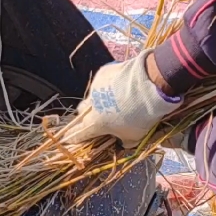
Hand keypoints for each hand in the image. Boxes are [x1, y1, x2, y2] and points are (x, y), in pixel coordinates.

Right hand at [65, 50, 181, 147]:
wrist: (147, 86)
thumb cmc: (140, 116)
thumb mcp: (136, 136)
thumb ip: (126, 141)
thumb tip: (123, 142)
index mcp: (95, 124)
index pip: (79, 133)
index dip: (73, 137)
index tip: (68, 138)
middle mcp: (91, 105)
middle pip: (81, 111)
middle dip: (86, 115)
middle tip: (98, 116)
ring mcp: (96, 87)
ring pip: (93, 95)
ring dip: (100, 99)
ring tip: (116, 98)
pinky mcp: (103, 73)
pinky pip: (103, 81)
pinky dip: (109, 85)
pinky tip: (122, 84)